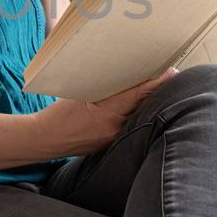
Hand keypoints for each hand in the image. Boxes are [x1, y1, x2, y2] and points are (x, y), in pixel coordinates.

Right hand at [35, 68, 178, 157]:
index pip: (138, 94)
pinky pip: (128, 127)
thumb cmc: (58, 114)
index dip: (157, 82)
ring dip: (146, 104)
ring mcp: (113, 139)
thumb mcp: (80, 95)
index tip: (172, 72)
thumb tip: (124, 79)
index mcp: (107, 113)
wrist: (44, 139)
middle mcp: (114, 128)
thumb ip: (104, 89)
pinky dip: (134, 116)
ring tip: (156, 89)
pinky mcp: (110, 145)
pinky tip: (137, 108)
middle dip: (155, 92)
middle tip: (169, 75)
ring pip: (137, 118)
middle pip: (143, 106)